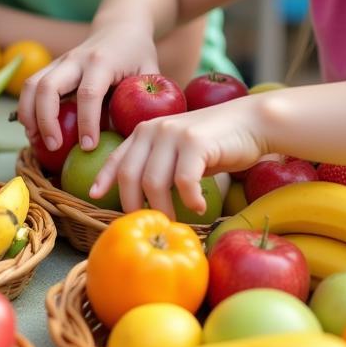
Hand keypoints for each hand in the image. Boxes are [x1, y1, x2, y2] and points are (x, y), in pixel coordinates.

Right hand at [17, 25, 159, 152]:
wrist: (119, 27)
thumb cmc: (137, 55)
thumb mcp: (148, 75)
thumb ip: (142, 103)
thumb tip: (132, 141)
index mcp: (102, 61)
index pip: (89, 93)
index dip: (86, 122)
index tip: (88, 146)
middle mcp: (76, 59)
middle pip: (48, 86)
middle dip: (46, 119)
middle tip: (53, 146)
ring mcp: (59, 62)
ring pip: (31, 85)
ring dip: (28, 115)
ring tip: (36, 141)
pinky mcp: (51, 68)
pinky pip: (31, 87)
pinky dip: (27, 109)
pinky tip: (33, 130)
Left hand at [89, 99, 268, 214]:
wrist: (251, 122)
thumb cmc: (215, 143)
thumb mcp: (178, 151)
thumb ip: (159, 164)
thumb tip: (141, 197)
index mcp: (144, 131)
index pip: (117, 158)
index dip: (104, 178)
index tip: (94, 196)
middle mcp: (152, 129)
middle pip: (129, 176)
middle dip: (134, 205)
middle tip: (150, 224)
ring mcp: (172, 133)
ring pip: (153, 182)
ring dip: (164, 208)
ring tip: (176, 221)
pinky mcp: (194, 141)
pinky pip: (183, 181)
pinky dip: (189, 199)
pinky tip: (199, 207)